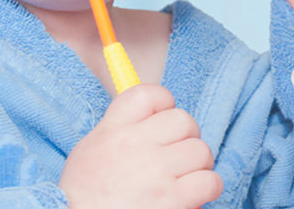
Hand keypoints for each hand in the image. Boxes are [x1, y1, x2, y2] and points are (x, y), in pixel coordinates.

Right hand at [60, 83, 221, 208]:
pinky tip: (195, 194)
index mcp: (113, 130)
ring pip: (201, 150)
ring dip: (199, 165)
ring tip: (187, 177)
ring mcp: (156, 172)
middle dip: (187, 137)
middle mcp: (135, 145)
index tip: (164, 122)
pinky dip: (208, 187)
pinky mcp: (172, 199)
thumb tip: (152, 119)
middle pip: (183, 120)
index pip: (149, 94)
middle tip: (179, 155)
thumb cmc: (84, 196)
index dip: (164, 104)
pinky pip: (209, 180)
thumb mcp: (90, 151)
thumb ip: (118, 129)